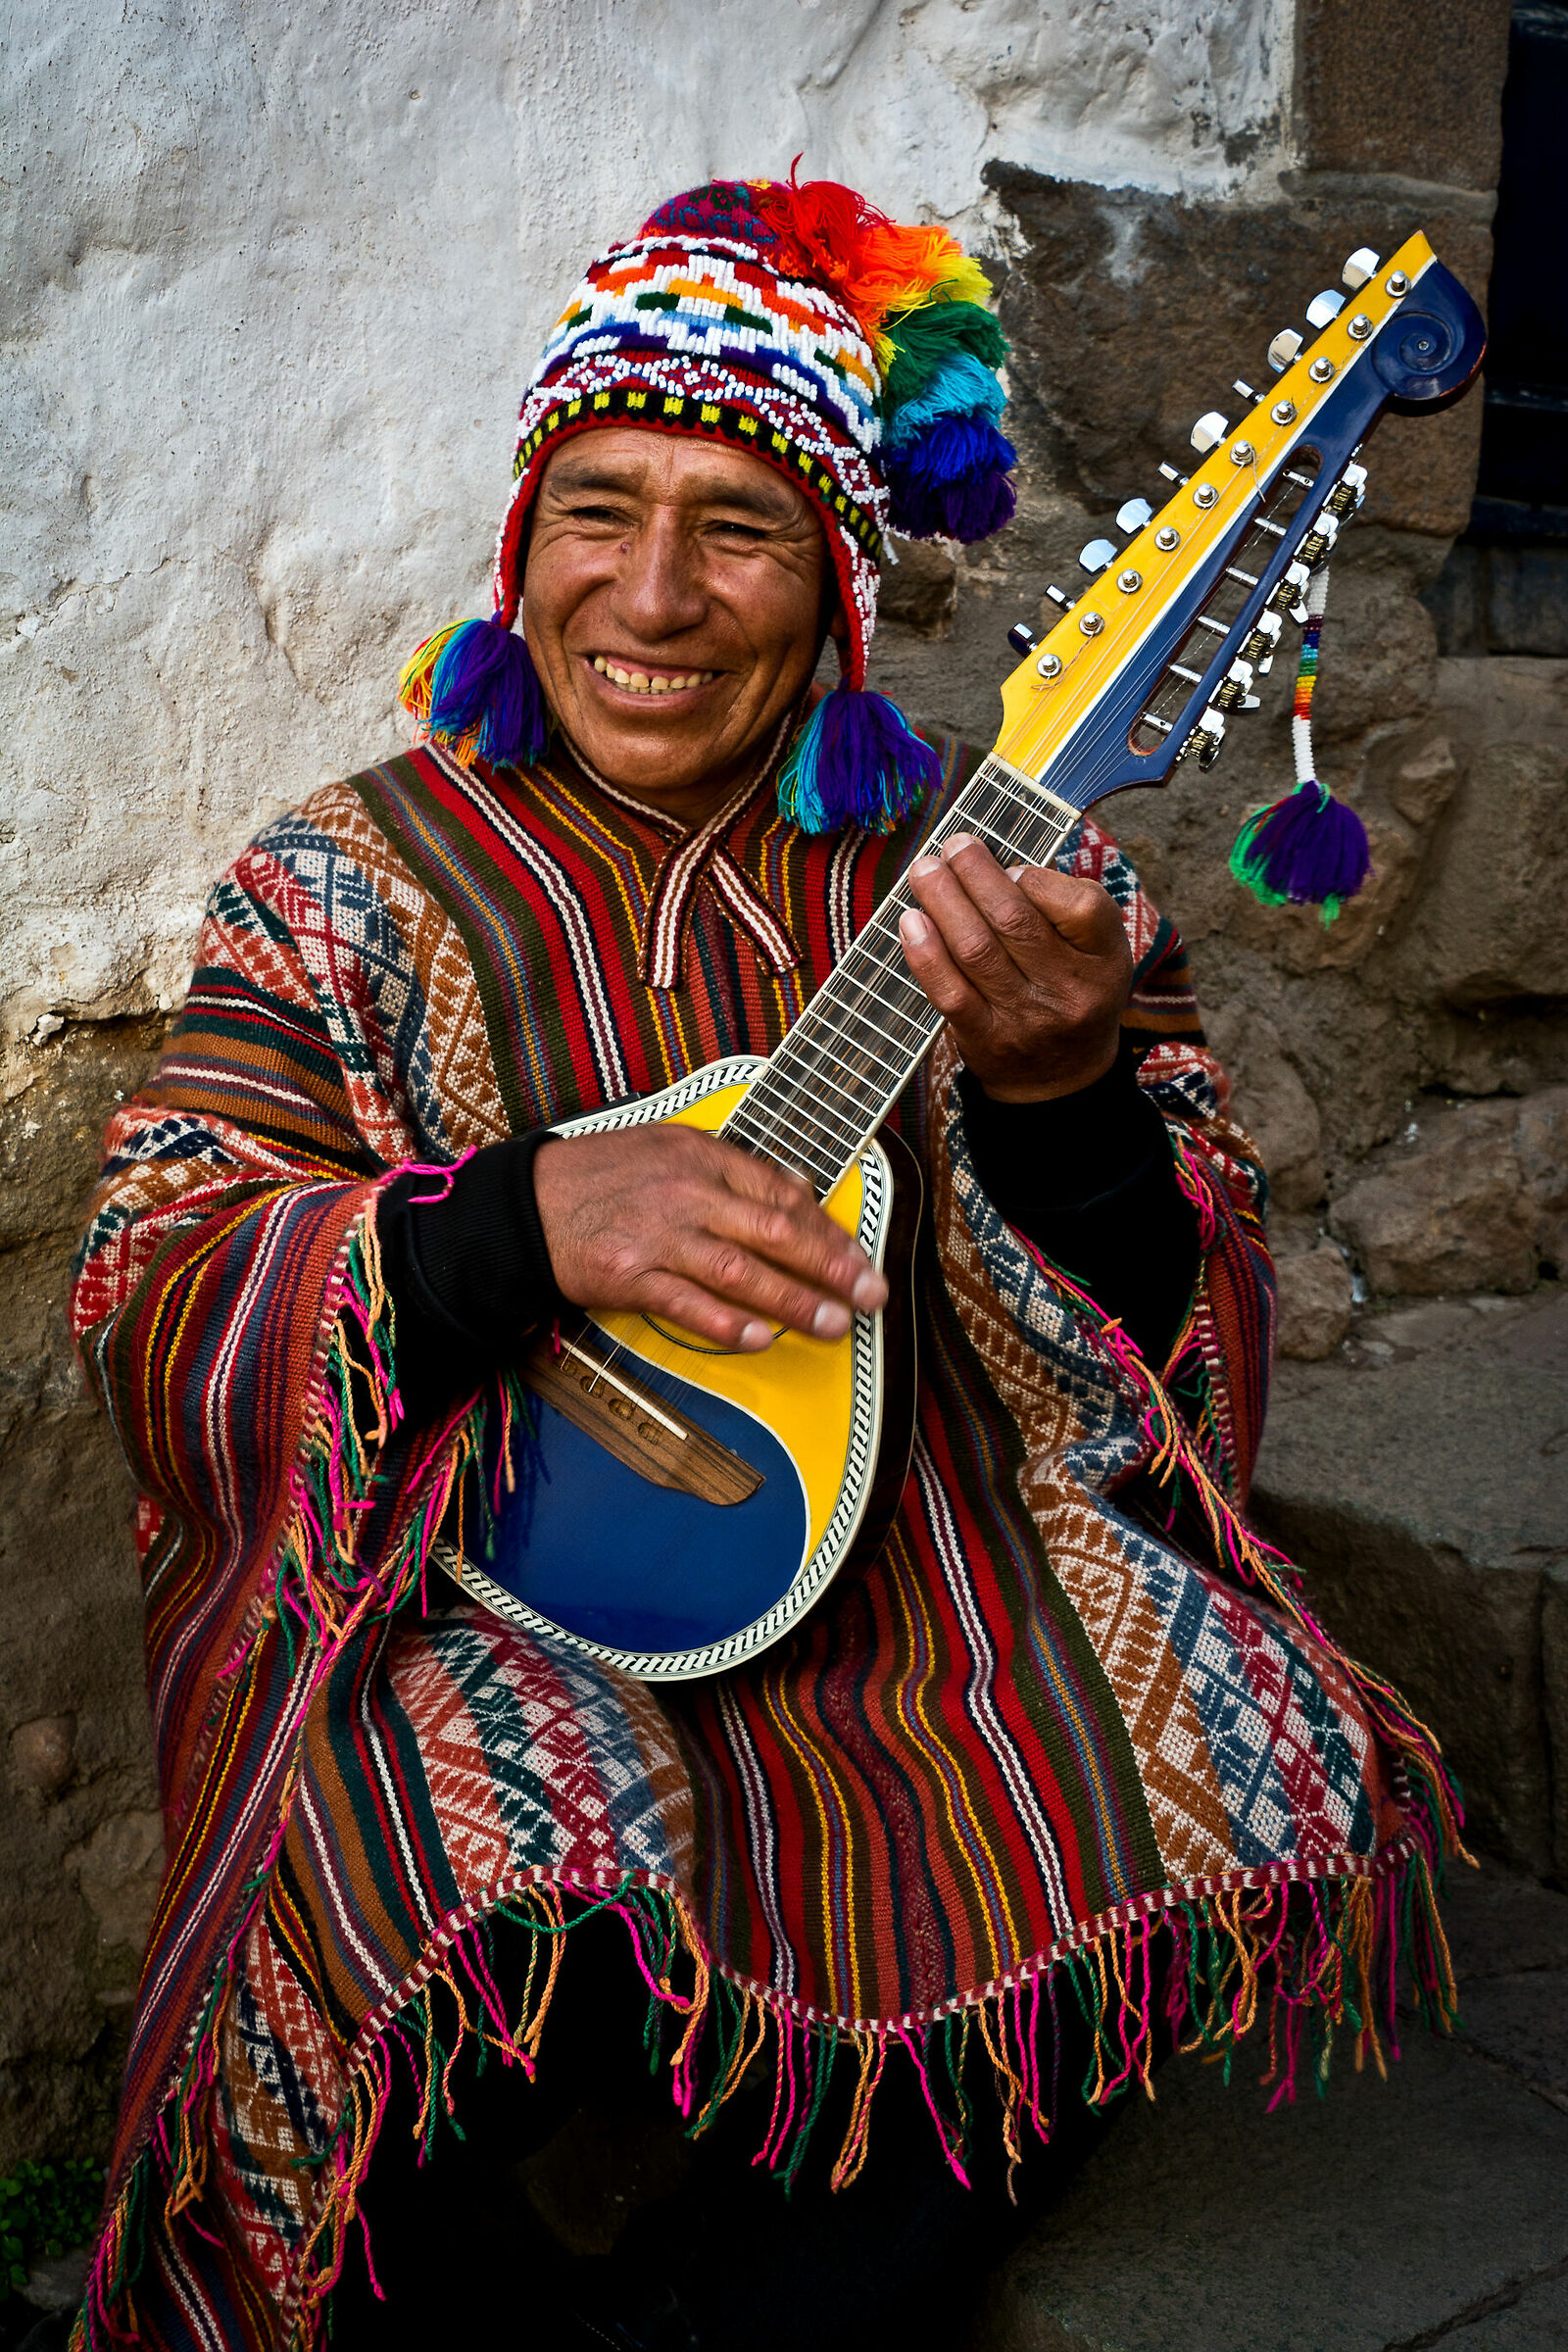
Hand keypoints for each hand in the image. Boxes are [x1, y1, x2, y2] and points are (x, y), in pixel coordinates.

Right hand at [532, 1121, 887, 1351]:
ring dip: (795, 1303)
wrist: (527, 1202)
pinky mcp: (630, 1276)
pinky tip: (761, 1339)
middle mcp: (687, 1193)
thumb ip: (735, 1167)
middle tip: (870, 1294)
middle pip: (776, 1233)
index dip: (829, 1231)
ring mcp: (659, 1236)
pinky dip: (728, 1324)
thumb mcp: (670, 1145)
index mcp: (703, 1156)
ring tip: (833, 1324)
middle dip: (832, 1268)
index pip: (783, 1195)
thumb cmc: (602, 1175)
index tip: (859, 1257)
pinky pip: (689, 1305)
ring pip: (743, 1272)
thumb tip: (797, 1184)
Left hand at [898, 835, 1132, 1101]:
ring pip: (977, 949)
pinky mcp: (986, 1040)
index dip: (1038, 878)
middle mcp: (1070, 990)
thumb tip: (997, 866)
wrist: (1061, 1081)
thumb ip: (1063, 907)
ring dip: (943, 901)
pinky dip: (926, 953)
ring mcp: (1026, 1018)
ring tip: (925, 870)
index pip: (1082, 906)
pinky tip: (911, 921)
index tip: (1010, 867)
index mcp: (1106, 960)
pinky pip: (950, 991)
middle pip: (1016, 921)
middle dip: (976, 874)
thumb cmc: (1073, 993)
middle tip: (952, 847)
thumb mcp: (1097, 953)